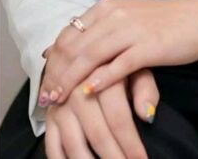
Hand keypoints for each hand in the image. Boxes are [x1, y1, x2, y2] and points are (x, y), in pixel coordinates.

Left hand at [39, 0, 197, 105]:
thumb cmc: (163, 23)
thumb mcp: (125, 20)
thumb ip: (96, 32)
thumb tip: (57, 48)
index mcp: (107, 6)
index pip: (69, 33)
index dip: (52, 59)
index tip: (43, 81)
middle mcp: (116, 14)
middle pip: (75, 47)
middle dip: (57, 74)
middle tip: (44, 98)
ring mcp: (132, 29)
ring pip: (91, 56)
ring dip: (71, 80)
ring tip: (58, 100)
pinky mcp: (149, 46)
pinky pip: (119, 65)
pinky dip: (101, 80)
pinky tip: (89, 93)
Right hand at [43, 68, 158, 158]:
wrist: (80, 50)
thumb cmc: (115, 63)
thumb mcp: (134, 66)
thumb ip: (145, 88)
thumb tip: (148, 115)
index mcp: (102, 77)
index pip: (118, 117)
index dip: (131, 143)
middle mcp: (77, 92)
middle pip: (97, 134)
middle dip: (114, 157)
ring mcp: (60, 106)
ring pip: (74, 144)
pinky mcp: (49, 117)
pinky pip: (52, 147)